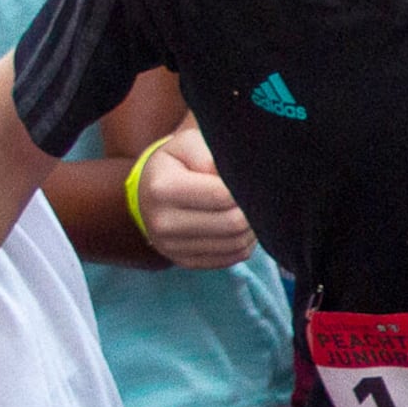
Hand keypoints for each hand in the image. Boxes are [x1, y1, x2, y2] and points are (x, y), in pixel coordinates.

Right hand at [130, 124, 257, 268]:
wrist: (150, 191)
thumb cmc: (177, 163)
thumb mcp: (187, 145)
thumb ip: (209, 155)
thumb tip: (233, 179)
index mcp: (163, 188)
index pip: (223, 196)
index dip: (245, 189)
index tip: (250, 181)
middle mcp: (163, 222)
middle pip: (233, 223)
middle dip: (254, 210)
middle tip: (258, 198)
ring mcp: (171, 247)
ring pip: (236, 244)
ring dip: (254, 229)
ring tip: (251, 210)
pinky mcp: (184, 261)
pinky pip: (232, 258)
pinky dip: (246, 243)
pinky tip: (242, 228)